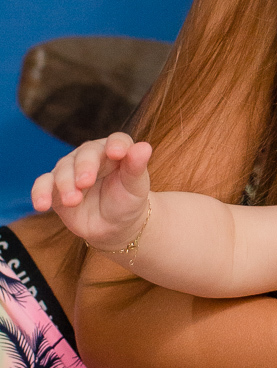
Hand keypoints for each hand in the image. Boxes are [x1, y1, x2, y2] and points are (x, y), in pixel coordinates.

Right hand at [32, 133, 152, 250]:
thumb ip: (137, 167)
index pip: (116, 141)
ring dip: (65, 184)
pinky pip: (43, 185)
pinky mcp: (55, 187)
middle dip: (84, 167)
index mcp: (114, 151)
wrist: (114, 226)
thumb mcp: (136, 186)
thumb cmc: (128, 202)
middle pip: (85, 154)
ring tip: (72, 200)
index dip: (116, 145)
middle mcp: (90, 156)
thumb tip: (144, 147)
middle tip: (85, 182)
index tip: (116, 153)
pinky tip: (41, 205)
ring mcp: (71, 170)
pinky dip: (40, 193)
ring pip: (63, 169)